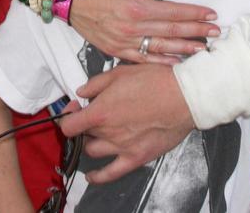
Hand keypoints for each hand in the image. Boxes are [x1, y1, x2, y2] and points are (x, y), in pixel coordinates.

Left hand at [59, 64, 193, 182]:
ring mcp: (121, 148)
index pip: (69, 125)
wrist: (182, 97)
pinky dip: (98, 177)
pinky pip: (110, 174)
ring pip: (92, 152)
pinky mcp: (135, 158)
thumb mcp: (120, 72)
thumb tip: (82, 92)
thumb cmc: (154, 81)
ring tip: (96, 135)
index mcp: (101, 111)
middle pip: (83, 135)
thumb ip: (96, 84)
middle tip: (92, 115)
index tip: (73, 110)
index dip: (67, 116)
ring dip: (90, 143)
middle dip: (83, 124)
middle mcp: (107, 133)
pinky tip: (92, 176)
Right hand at [69, 0, 219, 62]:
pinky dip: (161, 61)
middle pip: (172, 32)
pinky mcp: (116, 51)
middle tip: (216, 33)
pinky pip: (143, 59)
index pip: (174, 12)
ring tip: (203, 50)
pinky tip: (175, 62)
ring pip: (161, 48)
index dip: (195, 14)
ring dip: (184, 49)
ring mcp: (124, 42)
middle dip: (196, 32)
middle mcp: (132, 28)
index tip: (212, 14)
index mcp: (136, 7)